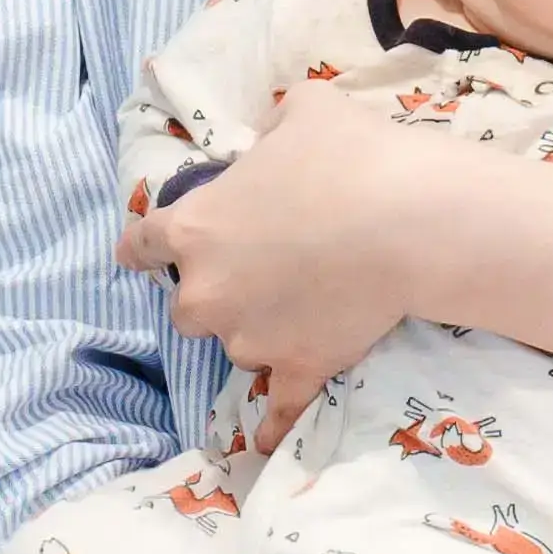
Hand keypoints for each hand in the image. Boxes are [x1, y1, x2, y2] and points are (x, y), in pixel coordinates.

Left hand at [128, 82, 481, 394]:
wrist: (411, 222)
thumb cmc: (352, 156)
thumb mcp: (303, 113)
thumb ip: (272, 127)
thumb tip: (272, 136)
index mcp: (194, 229)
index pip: (141, 242)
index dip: (144, 244)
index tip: (142, 251)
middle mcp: (206, 293)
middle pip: (189, 303)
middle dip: (217, 289)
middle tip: (265, 264)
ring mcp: (249, 338)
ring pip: (236, 344)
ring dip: (257, 329)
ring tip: (307, 302)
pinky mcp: (296, 369)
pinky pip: (275, 410)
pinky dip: (272, 424)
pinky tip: (266, 440)